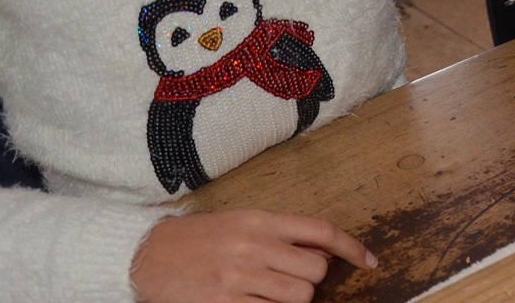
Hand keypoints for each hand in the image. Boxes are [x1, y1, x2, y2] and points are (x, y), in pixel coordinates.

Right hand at [132, 209, 375, 302]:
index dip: (352, 248)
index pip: (321, 231)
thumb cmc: (197, 239)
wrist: (145, 255)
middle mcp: (253, 245)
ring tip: (268, 292)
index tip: (369, 261)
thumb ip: (279, 235)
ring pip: (299, 297)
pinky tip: (254, 302)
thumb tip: (322, 255)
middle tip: (288, 278)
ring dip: (293, 299)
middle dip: (312, 280)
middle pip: (315, 271)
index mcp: (259, 219)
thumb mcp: (240, 223)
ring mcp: (239, 277)